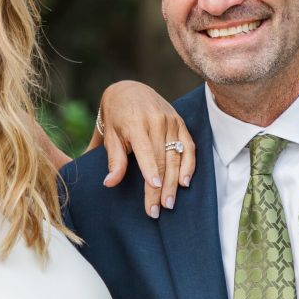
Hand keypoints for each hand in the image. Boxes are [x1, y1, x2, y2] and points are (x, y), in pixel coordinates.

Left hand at [93, 81, 195, 217]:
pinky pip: (189, 147)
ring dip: (174, 182)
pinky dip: (189, 165)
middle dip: (160, 186)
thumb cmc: (116, 116)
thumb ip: (114, 159)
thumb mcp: (110, 135)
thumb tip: (109, 183)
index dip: (151, 169)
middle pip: (162, 158)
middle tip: (157, 209)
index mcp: (135, 122)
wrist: (130, 90)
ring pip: (176, 156)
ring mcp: (171, 121)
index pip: (146, 150)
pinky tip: (185, 182)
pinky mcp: (181, 123)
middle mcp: (156, 120)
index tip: (153, 188)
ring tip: (169, 203)